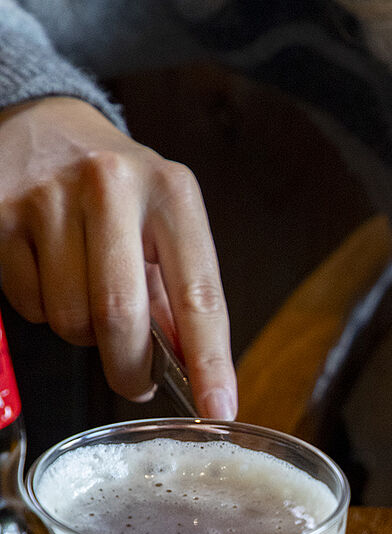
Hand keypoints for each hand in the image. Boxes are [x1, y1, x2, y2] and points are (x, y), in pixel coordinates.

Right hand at [0, 96, 236, 417]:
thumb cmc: (117, 189)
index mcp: (171, 193)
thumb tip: (194, 369)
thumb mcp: (164, 222)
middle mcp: (112, 187)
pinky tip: (49, 271)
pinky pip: (30, 306)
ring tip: (85, 292)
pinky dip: (43, 309)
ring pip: (72, 319)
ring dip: (83, 332)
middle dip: (131, 369)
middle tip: (136, 383)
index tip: (219, 409)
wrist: (44, 125)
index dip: (210, 361)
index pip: (199, 294)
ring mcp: (49, 198)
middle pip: (121, 317)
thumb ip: (179, 293)